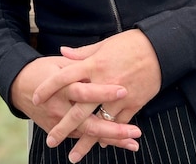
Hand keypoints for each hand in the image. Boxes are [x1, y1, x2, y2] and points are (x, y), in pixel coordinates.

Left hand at [32, 29, 161, 158]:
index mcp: (93, 65)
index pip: (64, 77)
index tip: (35, 99)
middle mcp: (104, 82)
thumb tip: (62, 53)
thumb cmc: (131, 43)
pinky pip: (119, 123)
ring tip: (73, 155)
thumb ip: (82, 53)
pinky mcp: (134, 103)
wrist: (160, 49)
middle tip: (51, 140)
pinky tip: (100, 144)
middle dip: (63, 127)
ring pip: (99, 122)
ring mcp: (119, 95)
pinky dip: (110, 135)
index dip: (48, 88)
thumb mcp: (104, 44)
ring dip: (86, 141)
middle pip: (79, 109)